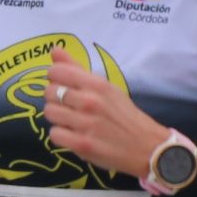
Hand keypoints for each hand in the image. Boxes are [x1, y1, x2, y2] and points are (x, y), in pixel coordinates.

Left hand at [42, 53, 162, 178]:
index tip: (64, 85)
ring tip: (71, 120)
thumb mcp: (107, 88)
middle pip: (49, 92)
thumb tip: (54, 50)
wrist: (147, 146)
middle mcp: (90, 102)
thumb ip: (78, 69)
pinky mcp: (82, 145)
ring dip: (58, 117)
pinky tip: (74, 134)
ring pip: (49, 112)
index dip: (55, 78)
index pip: (57, 71)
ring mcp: (86, 124)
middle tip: (69, 106)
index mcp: (98, 85)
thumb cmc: (125, 115)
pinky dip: (61, 135)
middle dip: (55, 98)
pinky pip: (55, 134)